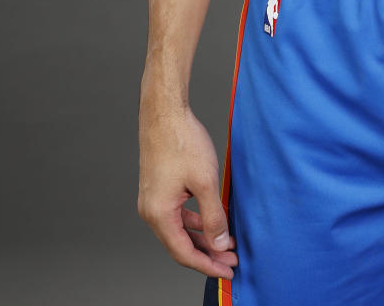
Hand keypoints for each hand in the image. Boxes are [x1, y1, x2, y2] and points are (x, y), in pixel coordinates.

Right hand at [138, 99, 237, 280]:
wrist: (165, 112)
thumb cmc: (182, 141)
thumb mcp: (205, 182)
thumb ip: (213, 216)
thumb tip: (219, 245)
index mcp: (159, 214)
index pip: (184, 253)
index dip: (207, 265)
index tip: (228, 270)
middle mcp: (151, 211)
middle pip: (181, 244)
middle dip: (208, 254)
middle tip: (232, 259)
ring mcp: (153, 200)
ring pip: (179, 230)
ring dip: (203, 238)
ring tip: (227, 242)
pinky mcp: (158, 189)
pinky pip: (177, 215)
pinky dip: (195, 222)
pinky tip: (212, 220)